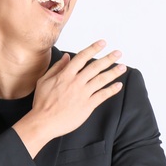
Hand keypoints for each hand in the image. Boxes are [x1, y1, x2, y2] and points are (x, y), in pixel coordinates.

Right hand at [14, 40, 124, 157]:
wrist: (44, 122)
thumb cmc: (42, 103)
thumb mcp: (43, 81)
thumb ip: (56, 68)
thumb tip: (66, 57)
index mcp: (65, 75)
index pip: (82, 58)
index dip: (93, 49)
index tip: (102, 43)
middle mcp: (76, 82)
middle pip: (95, 67)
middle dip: (108, 58)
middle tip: (118, 53)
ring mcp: (83, 94)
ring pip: (102, 80)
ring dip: (113, 72)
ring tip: (122, 67)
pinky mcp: (88, 105)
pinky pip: (103, 95)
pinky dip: (112, 90)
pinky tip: (118, 85)